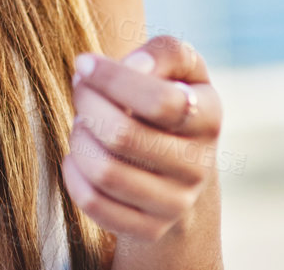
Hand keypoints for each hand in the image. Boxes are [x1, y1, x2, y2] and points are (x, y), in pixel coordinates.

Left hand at [61, 36, 222, 242]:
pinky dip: (73, 175)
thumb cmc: (168, 100)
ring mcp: (176, 203)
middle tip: (81, 91)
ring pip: (105, 172)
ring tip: (83, 123)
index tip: (83, 63)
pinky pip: (95, 204)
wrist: (179, 163)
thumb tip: (134, 66)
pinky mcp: (150, 229)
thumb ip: (163, 53)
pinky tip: (78, 155)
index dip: (112, 78)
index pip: (161, 101)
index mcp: (209, 117)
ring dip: (80, 138)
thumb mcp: (177, 67)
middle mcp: (199, 166)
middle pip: (123, 135)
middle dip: (87, 104)